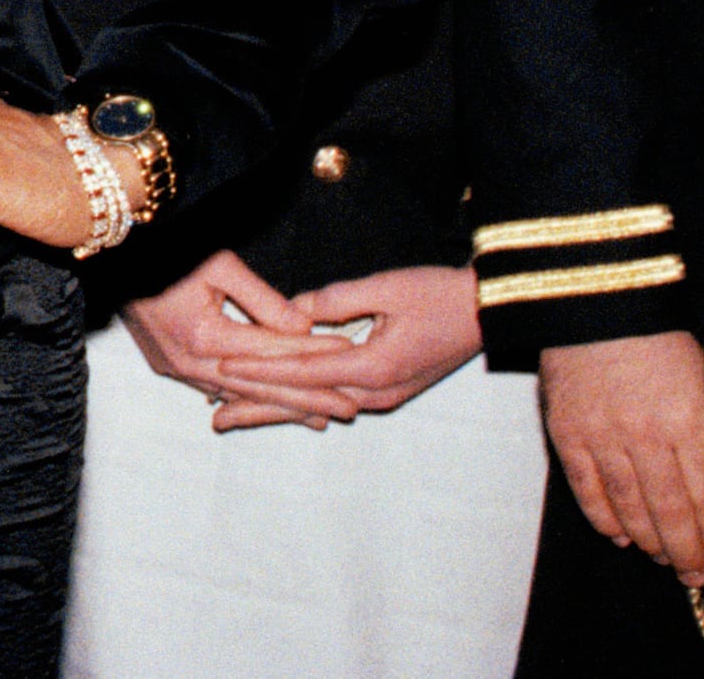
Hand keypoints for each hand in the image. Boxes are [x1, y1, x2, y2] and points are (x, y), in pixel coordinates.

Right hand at [119, 248, 360, 430]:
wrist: (109, 255)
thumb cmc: (163, 250)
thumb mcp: (216, 262)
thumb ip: (261, 298)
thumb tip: (303, 326)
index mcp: (203, 335)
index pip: (272, 351)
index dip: (313, 355)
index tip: (346, 357)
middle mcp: (188, 361)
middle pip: (260, 386)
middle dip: (306, 398)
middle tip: (348, 409)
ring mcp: (174, 369)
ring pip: (238, 394)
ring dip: (279, 405)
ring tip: (318, 418)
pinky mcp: (166, 366)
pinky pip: (214, 388)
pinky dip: (245, 397)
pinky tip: (265, 405)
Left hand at [221, 263, 484, 420]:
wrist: (490, 313)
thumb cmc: (441, 295)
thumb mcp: (388, 287)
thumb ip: (338, 299)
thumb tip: (295, 309)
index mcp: (373, 367)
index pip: (301, 371)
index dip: (259, 369)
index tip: (222, 368)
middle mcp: (376, 391)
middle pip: (303, 402)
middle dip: (257, 408)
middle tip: (213, 416)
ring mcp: (383, 395)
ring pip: (316, 406)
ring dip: (275, 410)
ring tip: (233, 415)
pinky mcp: (387, 388)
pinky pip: (335, 399)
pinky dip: (302, 402)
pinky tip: (281, 405)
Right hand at [538, 330, 703, 585]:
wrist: (594, 299)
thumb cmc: (656, 337)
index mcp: (686, 419)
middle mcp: (644, 434)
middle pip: (670, 513)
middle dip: (687, 553)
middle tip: (695, 575)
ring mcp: (601, 435)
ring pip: (629, 509)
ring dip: (650, 542)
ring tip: (663, 558)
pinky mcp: (566, 432)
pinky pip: (586, 489)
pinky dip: (604, 519)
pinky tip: (621, 534)